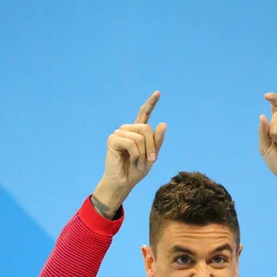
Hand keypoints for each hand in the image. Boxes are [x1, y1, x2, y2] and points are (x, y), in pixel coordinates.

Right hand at [94, 91, 166, 213]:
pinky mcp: (113, 140)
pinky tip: (132, 161)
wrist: (123, 183)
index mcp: (137, 132)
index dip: (151, 103)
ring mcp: (119, 133)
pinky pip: (131, 142)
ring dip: (143, 154)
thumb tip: (163, 123)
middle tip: (149, 161)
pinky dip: (136, 154)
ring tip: (139, 164)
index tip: (158, 93)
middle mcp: (127, 130)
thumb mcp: (152, 156)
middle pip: (146, 129)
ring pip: (140, 136)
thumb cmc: (136, 171)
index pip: (144, 114)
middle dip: (151, 147)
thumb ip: (157, 141)